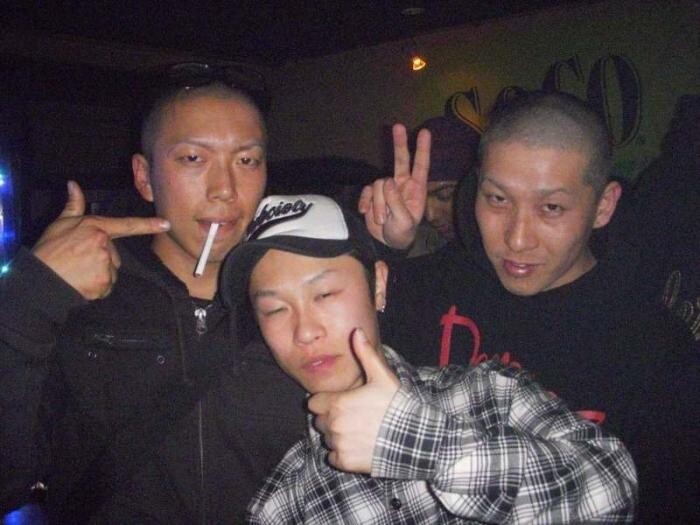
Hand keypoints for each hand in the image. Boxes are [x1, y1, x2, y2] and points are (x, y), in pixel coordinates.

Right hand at [31, 181, 169, 299]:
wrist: (40, 279)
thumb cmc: (49, 250)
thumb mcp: (60, 224)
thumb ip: (73, 205)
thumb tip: (73, 184)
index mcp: (96, 228)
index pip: (127, 225)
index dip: (148, 225)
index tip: (166, 223)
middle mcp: (104, 245)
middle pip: (115, 255)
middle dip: (103, 258)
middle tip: (81, 260)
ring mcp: (105, 264)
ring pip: (111, 270)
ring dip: (100, 273)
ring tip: (80, 272)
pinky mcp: (104, 282)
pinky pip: (108, 286)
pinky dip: (98, 287)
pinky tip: (83, 283)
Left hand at [307, 328, 400, 473]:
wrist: (413, 438)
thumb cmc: (397, 405)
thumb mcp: (381, 376)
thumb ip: (364, 354)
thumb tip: (356, 331)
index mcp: (336, 403)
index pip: (313, 403)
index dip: (326, 401)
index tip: (342, 401)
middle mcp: (333, 425)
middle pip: (320, 421)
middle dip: (331, 418)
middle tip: (353, 416)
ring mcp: (338, 445)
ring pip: (327, 439)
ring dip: (337, 435)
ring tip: (359, 430)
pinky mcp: (345, 462)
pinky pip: (334, 458)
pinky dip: (343, 453)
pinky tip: (359, 445)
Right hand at [358, 123, 430, 248]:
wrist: (386, 243)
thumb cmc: (402, 233)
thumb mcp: (404, 222)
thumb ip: (397, 203)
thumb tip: (387, 182)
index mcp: (416, 189)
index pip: (421, 165)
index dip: (422, 149)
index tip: (425, 132)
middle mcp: (402, 184)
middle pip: (400, 159)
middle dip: (399, 143)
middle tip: (397, 125)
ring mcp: (386, 189)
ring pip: (379, 184)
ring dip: (379, 204)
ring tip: (383, 219)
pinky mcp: (372, 194)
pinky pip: (367, 191)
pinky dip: (366, 202)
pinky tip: (366, 213)